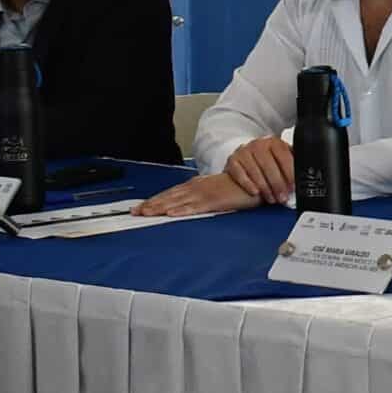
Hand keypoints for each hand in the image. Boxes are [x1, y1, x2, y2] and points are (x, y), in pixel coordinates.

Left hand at [135, 173, 262, 216]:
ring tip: (147, 213)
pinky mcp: (215, 201)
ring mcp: (205, 194)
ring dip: (161, 207)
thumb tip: (183, 204)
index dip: (154, 200)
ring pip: (178, 201)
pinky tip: (173, 214)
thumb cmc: (237, 186)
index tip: (140, 207)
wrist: (256, 179)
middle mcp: (197, 188)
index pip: (170, 193)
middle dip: (151, 204)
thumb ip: (199, 196)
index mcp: (196, 185)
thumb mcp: (214, 189)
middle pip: (169, 197)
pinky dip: (183, 210)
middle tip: (135, 212)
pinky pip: (196, 206)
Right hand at [222, 136, 296, 203]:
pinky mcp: (232, 160)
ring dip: (265, 188)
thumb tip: (304, 175)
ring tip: (272, 198)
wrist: (244, 160)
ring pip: (256, 172)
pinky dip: (249, 184)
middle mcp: (258, 145)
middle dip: (278, 184)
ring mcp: (244, 152)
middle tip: (283, 197)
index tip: (293, 186)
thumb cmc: (266, 162)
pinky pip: (241, 174)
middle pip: (269, 166)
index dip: (290, 173)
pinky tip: (255, 193)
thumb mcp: (280, 159)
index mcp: (274, 142)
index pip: (284, 156)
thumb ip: (290, 164)